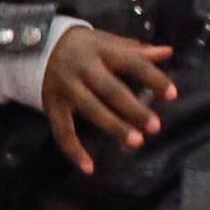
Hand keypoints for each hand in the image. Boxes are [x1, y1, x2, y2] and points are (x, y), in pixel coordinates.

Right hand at [42, 28, 176, 173]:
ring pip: (91, 110)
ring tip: (136, 143)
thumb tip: (167, 52)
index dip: (153, 78)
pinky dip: (74, 150)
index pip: (132, 62)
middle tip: (155, 127)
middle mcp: (83, 68)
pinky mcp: (51, 105)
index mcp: (101, 50)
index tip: (173, 94)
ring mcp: (66, 88)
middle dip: (134, 109)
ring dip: (114, 127)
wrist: (36, 45)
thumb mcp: (107, 41)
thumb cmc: (82, 46)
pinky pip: (62, 130)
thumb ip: (135, 50)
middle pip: (111, 90)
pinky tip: (89, 168)